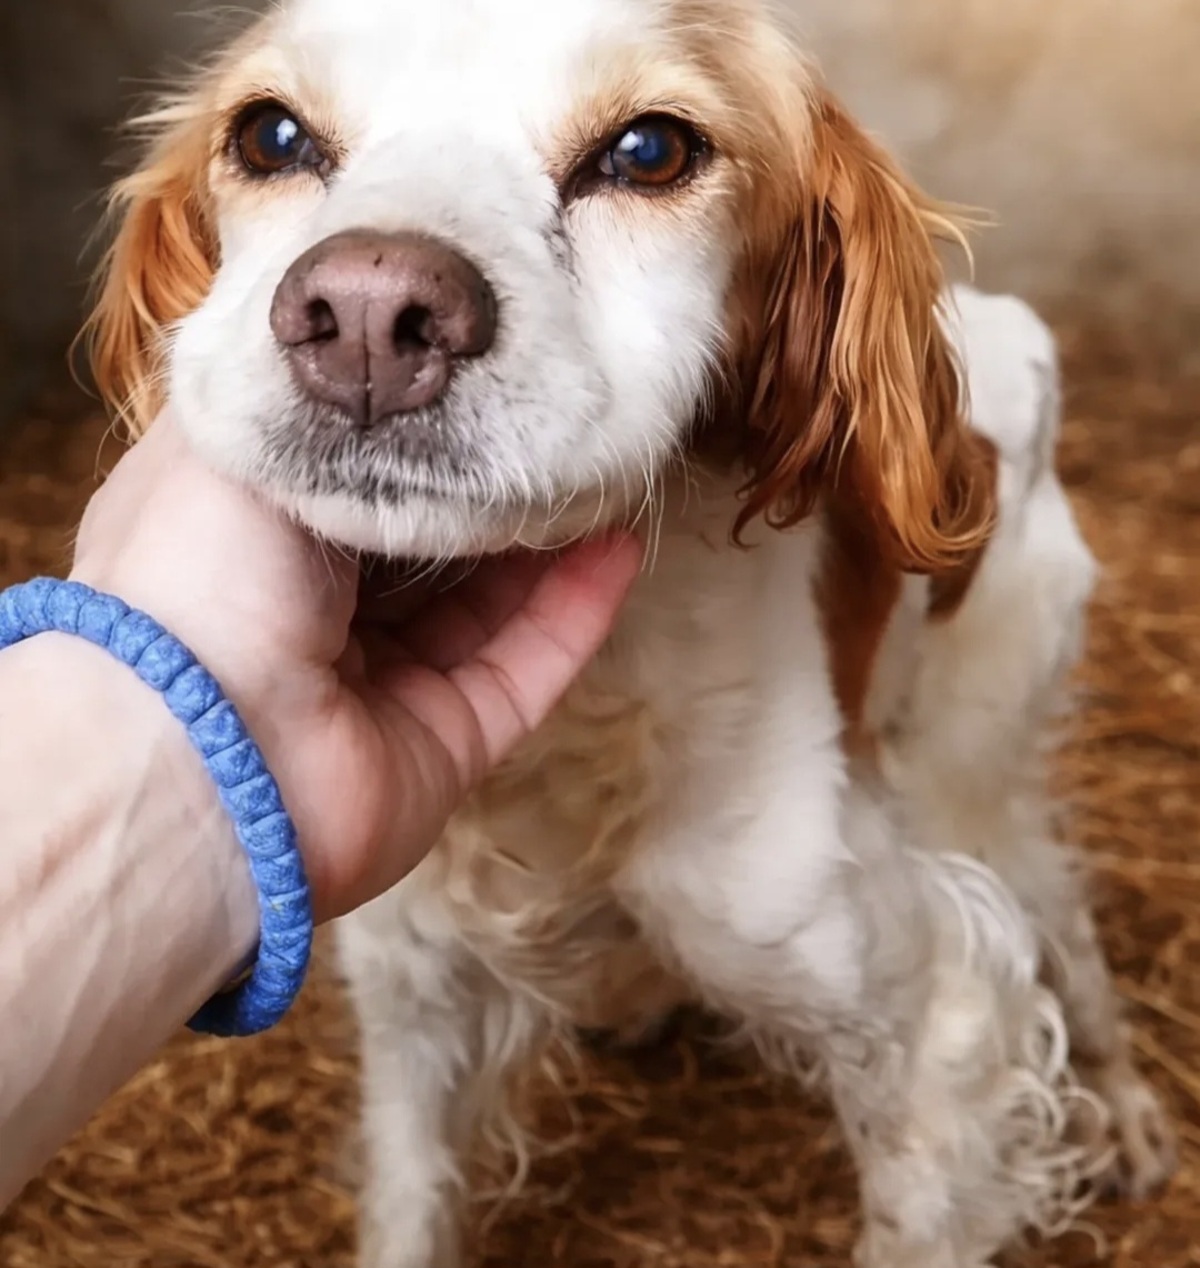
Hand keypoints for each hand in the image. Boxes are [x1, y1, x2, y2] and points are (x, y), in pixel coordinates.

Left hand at [70, 414, 641, 922]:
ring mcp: (384, 685)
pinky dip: (575, 612)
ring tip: (605, 469)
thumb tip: (364, 360)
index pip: (345, 477)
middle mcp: (317, 616)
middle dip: (490, 486)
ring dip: (547, 542)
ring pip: (488, 605)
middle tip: (558, 419)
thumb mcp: (223, 444)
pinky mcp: (446, 742)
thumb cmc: (195, 576)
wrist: (197, 749)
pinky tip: (619, 548)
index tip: (471, 375)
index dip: (408, 433)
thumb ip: (300, 401)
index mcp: (253, 545)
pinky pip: (525, 668)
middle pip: (427, 542)